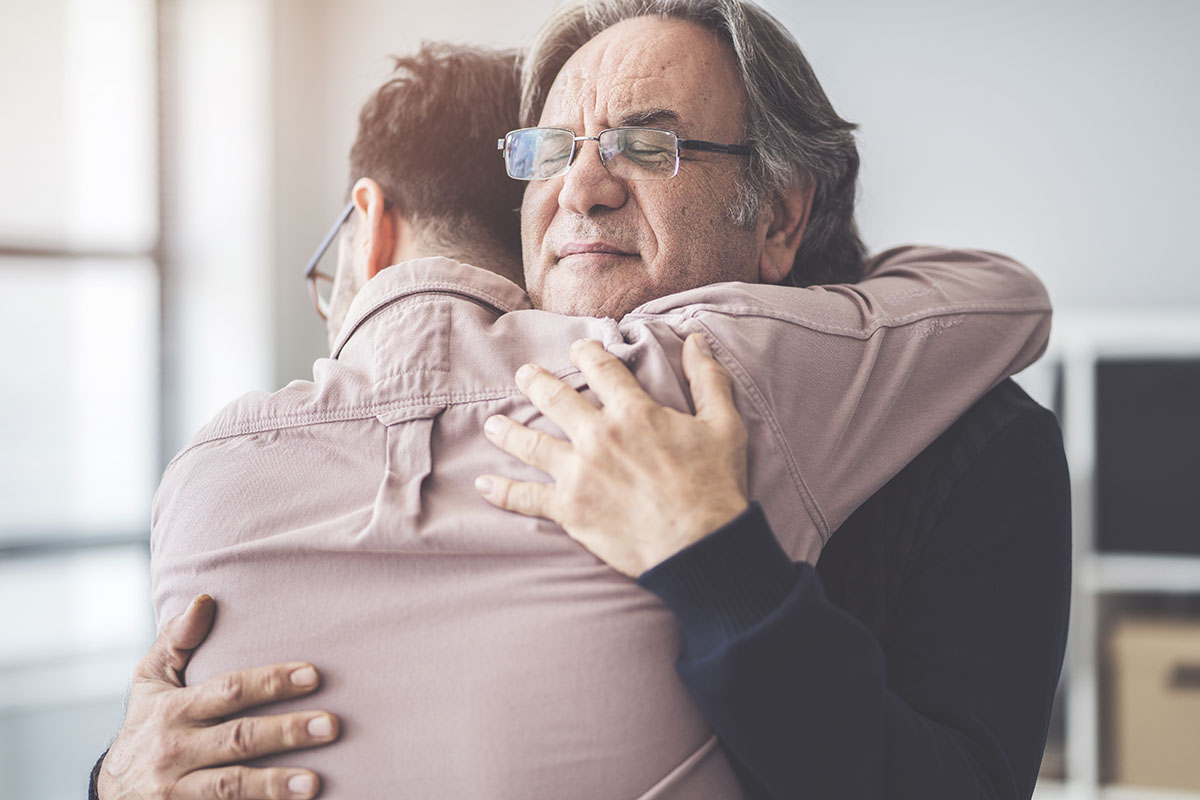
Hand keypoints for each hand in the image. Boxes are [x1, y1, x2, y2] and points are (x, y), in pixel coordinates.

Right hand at [97, 594, 338, 799]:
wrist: (109, 795)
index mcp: (172, 709)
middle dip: (286, 732)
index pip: (230, 690)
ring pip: (231, 787)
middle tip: (332, 725)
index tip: (314, 675)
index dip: (271, 682)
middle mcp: (174, 750)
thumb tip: (206, 598)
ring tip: (315, 783)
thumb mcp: (149, 681)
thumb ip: (177, 640)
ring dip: (274, 785)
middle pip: (238, 738)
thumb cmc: (144, 726)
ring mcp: (177, 791)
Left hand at [476, 334, 748, 576]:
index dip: (587, 352)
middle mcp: (598, 436)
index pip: (600, 368)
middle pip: (554, 398)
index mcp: (633, 412)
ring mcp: (579, 473)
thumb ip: (708, 379)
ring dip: (508, 430)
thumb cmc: (715, 486)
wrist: (700, 546)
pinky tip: (484, 484)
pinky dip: (502, 491)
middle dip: (535, 382)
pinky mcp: (569, 509)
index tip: (578, 349)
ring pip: (530, 443)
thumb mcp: (723, 425)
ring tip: (493, 424)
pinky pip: (525, 497)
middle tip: (524, 375)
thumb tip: (697, 340)